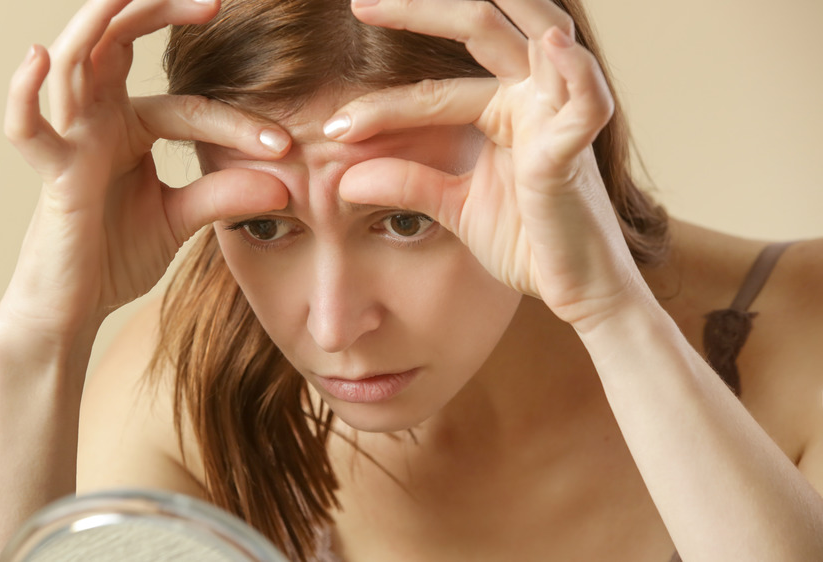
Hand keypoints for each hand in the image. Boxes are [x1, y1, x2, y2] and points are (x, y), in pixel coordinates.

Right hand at [0, 0, 289, 340]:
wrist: (75, 307)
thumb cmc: (116, 256)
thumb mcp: (182, 219)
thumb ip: (224, 196)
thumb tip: (285, 186)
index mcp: (128, 126)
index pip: (189, 107)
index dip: (237, 125)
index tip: (285, 148)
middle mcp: (96, 120)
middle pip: (118, 42)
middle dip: (160, 11)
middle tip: (216, 1)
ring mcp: (70, 141)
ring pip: (74, 63)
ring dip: (101, 21)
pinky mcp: (51, 174)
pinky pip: (27, 128)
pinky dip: (23, 92)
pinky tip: (37, 55)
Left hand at [331, 0, 644, 329]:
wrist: (576, 290)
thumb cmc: (527, 241)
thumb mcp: (453, 206)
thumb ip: (408, 183)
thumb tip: (343, 179)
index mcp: (505, 106)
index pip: (433, 87)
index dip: (381, 104)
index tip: (332, 128)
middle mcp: (533, 96)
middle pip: (480, 26)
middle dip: (419, 9)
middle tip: (360, 3)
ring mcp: (557, 115)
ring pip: (530, 34)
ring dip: (478, 11)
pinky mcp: (575, 150)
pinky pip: (584, 102)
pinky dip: (575, 71)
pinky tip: (552, 44)